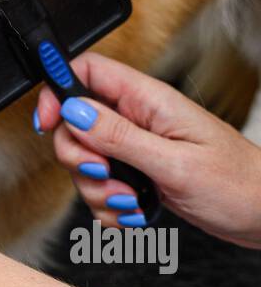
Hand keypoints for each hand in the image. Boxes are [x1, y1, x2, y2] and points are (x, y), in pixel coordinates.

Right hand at [34, 52, 260, 248]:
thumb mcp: (175, 162)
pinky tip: (137, 214)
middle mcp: (138, 119)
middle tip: (107, 176)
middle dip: (79, 159)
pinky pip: (102, 190)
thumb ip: (120, 137)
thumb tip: (75, 112)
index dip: (58, 91)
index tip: (48, 123)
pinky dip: (111, 209)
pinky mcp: (138, 174)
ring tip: (133, 202)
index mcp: (148, 100)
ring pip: (86, 162)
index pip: (86, 72)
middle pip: (75, 124)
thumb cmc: (238, 183)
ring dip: (98, 191)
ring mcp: (136, 148)